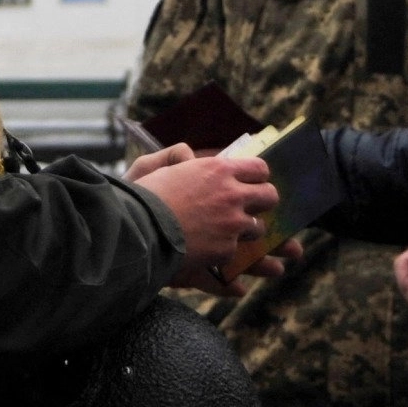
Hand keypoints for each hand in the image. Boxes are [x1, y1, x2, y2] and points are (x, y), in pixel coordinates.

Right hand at [131, 149, 280, 292]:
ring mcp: (232, 223)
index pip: (258, 168)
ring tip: (226, 232)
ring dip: (245, 230)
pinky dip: (227, 251)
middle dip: (263, 202)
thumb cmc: (144, 196)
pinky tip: (213, 250)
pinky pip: (237, 251)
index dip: (257, 176)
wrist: (138, 229)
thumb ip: (177, 155)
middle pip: (269, 196)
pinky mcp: (226, 249)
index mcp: (218, 169)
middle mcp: (232, 194)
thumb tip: (189, 155)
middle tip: (251, 207)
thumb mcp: (158, 164)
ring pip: (258, 228)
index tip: (252, 182)